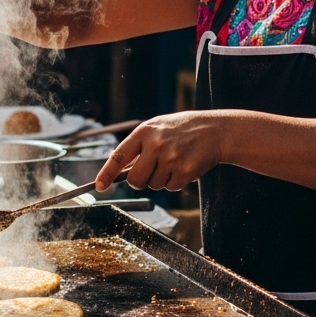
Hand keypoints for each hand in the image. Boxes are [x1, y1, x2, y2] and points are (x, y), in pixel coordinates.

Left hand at [94, 111, 228, 192]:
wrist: (216, 130)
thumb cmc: (182, 130)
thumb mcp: (157, 128)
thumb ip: (138, 146)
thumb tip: (120, 170)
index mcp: (144, 131)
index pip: (119, 156)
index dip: (106, 173)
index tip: (99, 187)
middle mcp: (155, 144)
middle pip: (136, 179)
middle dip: (140, 182)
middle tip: (150, 172)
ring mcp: (171, 158)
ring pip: (154, 185)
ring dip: (162, 179)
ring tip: (174, 162)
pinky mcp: (185, 170)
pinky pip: (171, 188)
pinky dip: (176, 182)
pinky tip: (184, 167)